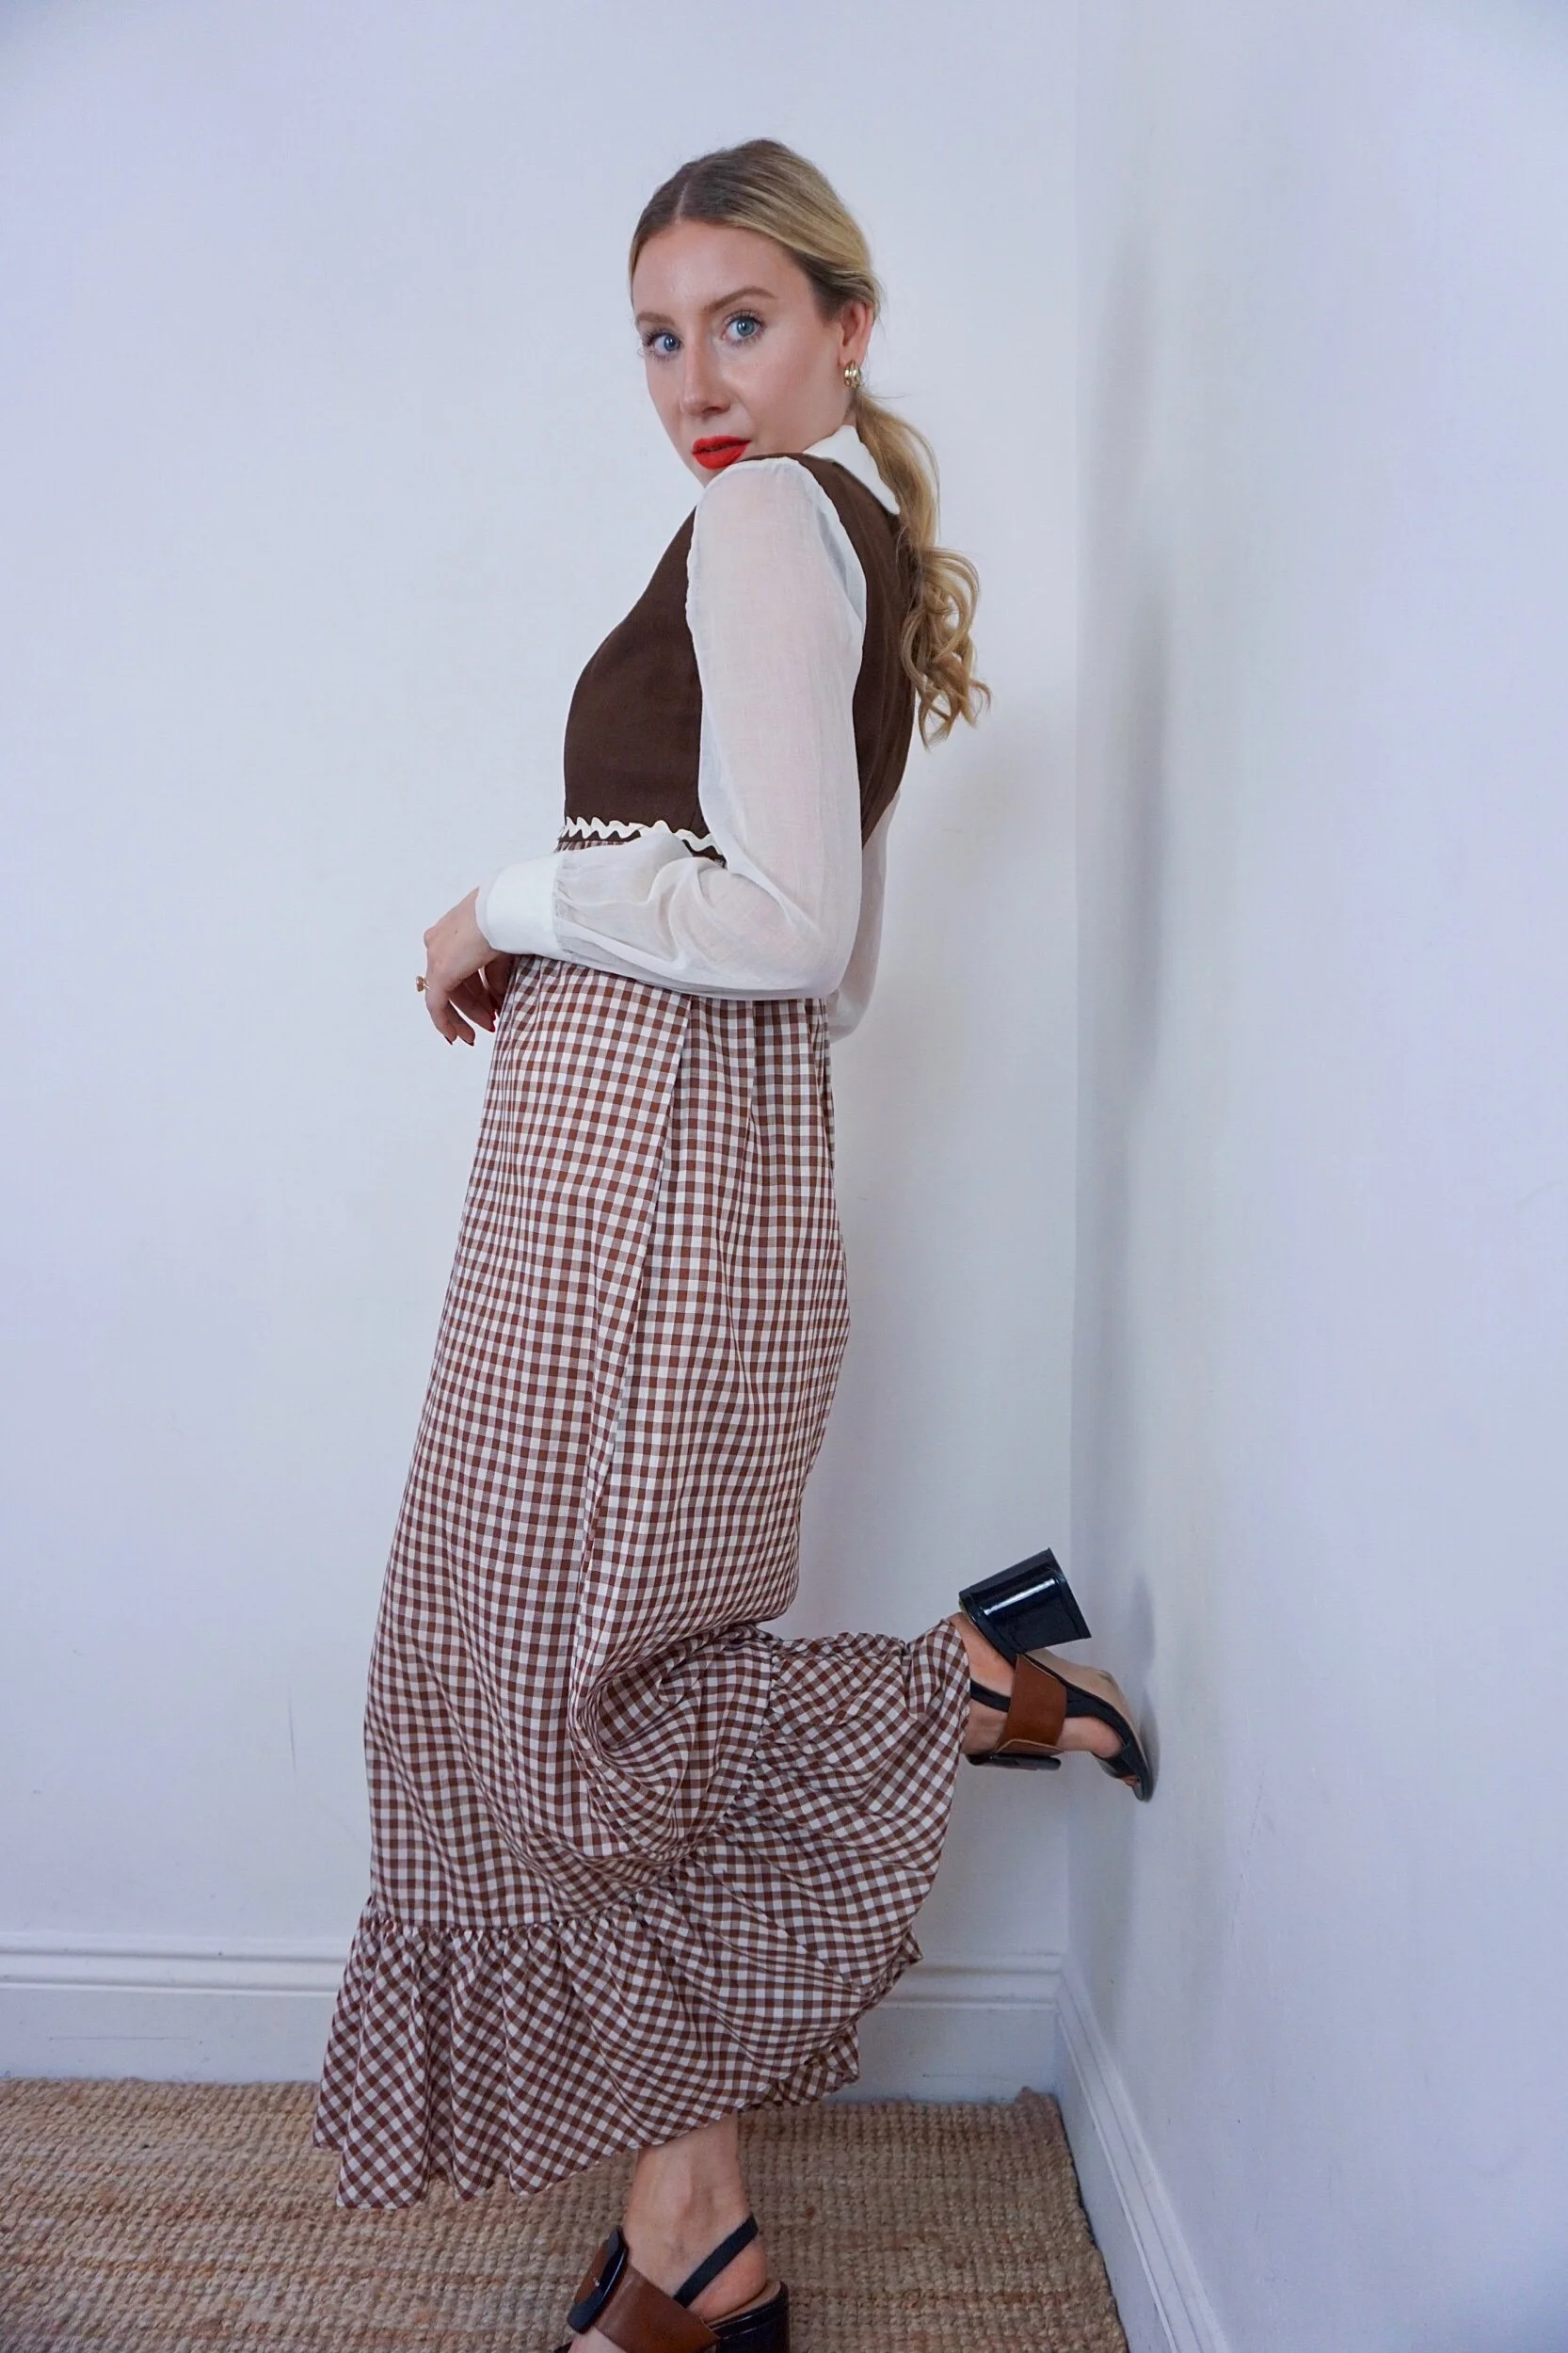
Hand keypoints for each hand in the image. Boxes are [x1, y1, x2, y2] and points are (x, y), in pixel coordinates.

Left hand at [420, 889, 514, 1044]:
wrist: (505, 909)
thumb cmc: (509, 920)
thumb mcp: (503, 952)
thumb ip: (495, 976)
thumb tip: (497, 997)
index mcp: (451, 931)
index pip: (458, 968)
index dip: (474, 991)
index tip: (487, 1008)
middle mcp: (438, 943)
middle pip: (453, 983)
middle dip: (472, 1007)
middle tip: (488, 1024)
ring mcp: (436, 957)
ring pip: (446, 995)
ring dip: (467, 1015)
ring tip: (485, 1029)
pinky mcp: (440, 972)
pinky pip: (436, 1004)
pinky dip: (445, 1021)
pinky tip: (455, 1036)